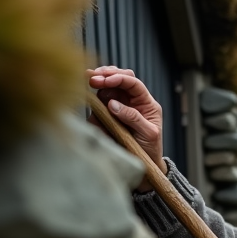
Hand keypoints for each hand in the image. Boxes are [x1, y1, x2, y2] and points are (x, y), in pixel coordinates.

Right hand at [87, 66, 165, 191]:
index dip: (119, 78)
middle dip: (107, 74)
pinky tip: (86, 90)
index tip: (106, 80)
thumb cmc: (150, 148)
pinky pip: (98, 99)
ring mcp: (118, 105)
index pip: (133, 83)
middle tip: (93, 77)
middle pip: (120, 77)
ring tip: (89, 80)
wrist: (143, 163)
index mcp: (146, 103)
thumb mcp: (149, 134)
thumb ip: (134, 118)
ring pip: (107, 85)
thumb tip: (113, 104)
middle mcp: (132, 100)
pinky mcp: (105, 113)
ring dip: (98, 79)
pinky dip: (92, 93)